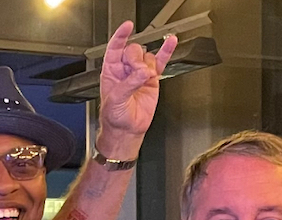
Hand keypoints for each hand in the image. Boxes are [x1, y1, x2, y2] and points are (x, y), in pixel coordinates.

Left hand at [96, 21, 176, 157]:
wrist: (126, 130)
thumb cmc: (114, 117)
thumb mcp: (116, 99)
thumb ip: (129, 83)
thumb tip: (143, 72)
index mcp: (111, 71)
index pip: (115, 48)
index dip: (120, 36)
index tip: (127, 27)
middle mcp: (125, 70)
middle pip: (134, 51)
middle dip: (137, 59)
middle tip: (139, 73)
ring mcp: (139, 73)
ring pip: (147, 57)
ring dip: (149, 65)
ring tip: (146, 78)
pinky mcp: (152, 79)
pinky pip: (160, 62)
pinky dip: (166, 52)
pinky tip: (171, 42)